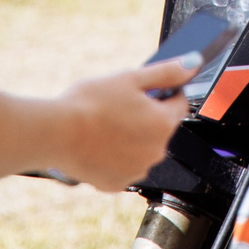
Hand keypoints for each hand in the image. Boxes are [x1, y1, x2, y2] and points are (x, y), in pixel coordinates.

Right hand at [46, 65, 189, 186]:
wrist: (55, 133)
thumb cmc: (90, 103)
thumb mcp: (130, 78)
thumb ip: (166, 72)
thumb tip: (193, 64)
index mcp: (164, 124)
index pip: (180, 103)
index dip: (165, 92)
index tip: (146, 89)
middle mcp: (156, 152)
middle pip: (160, 128)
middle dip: (146, 116)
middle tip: (118, 105)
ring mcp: (137, 171)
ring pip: (142, 148)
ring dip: (131, 137)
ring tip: (104, 124)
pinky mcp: (116, 184)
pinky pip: (123, 166)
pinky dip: (115, 156)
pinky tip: (97, 144)